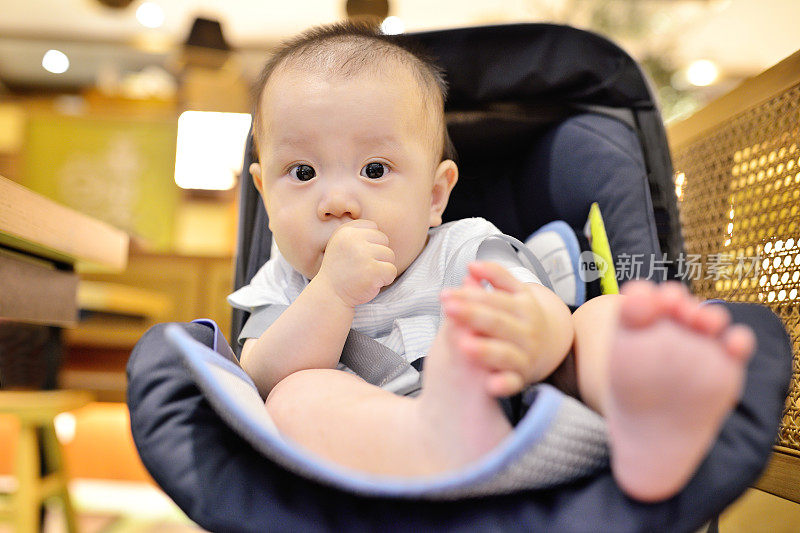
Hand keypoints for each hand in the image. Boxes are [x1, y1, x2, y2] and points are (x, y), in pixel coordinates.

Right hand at [316, 219, 396, 307]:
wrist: (330, 295)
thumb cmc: (341, 270)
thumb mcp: (343, 244)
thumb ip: (359, 233)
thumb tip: (383, 227)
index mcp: (345, 231)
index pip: (374, 227)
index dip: (370, 243)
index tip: (357, 256)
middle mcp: (353, 239)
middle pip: (384, 240)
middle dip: (378, 255)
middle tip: (362, 267)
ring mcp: (362, 255)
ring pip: (390, 255)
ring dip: (382, 267)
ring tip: (365, 275)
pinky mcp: (372, 270)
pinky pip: (392, 270)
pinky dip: (386, 279)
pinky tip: (371, 283)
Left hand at [440, 261, 545, 396]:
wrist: (551, 346)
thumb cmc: (521, 316)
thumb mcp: (514, 292)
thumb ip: (495, 276)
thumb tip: (472, 266)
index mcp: (523, 306)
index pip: (493, 299)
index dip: (469, 296)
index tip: (446, 295)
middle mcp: (527, 331)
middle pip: (497, 322)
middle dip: (472, 315)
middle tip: (448, 309)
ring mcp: (526, 355)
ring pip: (505, 353)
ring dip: (485, 349)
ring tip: (463, 345)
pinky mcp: (521, 377)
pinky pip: (512, 383)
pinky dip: (503, 384)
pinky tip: (490, 385)